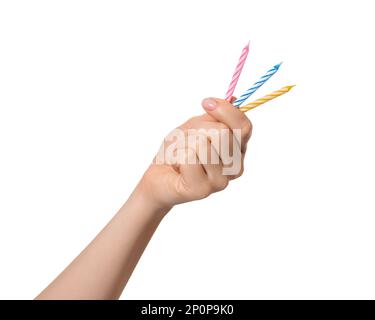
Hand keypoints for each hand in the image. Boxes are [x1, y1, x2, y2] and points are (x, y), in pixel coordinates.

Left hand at [138, 97, 252, 210]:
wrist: (159, 176)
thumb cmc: (179, 151)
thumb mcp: (196, 127)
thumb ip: (215, 116)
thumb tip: (233, 99)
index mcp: (237, 151)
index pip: (244, 127)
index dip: (226, 111)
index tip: (206, 102)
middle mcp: (235, 168)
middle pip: (223, 133)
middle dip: (197, 130)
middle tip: (187, 142)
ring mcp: (221, 182)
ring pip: (203, 144)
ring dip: (184, 144)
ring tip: (181, 155)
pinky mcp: (203, 190)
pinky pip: (189, 158)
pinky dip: (177, 155)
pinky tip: (177, 167)